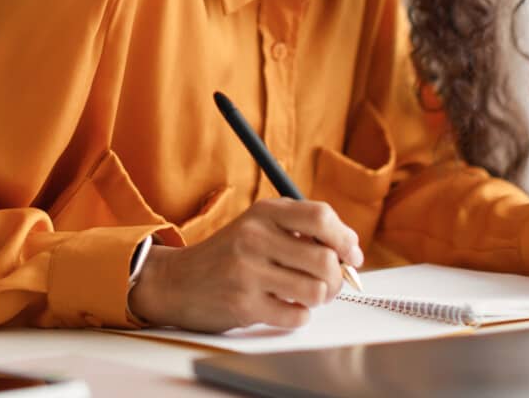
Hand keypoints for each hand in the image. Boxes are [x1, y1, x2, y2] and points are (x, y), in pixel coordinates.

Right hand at [127, 198, 364, 331]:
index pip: (321, 217)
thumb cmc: (228, 255)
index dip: (345, 239)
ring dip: (319, 298)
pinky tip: (285, 307)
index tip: (352, 254)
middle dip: (337, 277)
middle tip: (329, 283)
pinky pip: (296, 316)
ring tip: (305, 295)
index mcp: (263, 212)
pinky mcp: (244, 304)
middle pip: (325, 259)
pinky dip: (299, 316)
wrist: (177, 281)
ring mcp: (248, 271)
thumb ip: (300, 228)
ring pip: (316, 290)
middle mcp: (255, 237)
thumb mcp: (257, 225)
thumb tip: (351, 249)